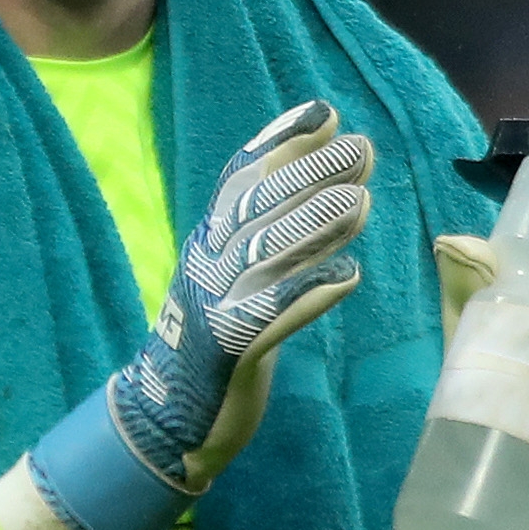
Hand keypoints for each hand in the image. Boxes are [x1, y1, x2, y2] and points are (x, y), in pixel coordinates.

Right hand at [22, 101, 373, 529]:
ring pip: (265, 256)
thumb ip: (272, 229)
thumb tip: (324, 177)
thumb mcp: (238, 274)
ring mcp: (214, 305)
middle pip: (258, 207)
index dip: (280, 141)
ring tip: (363, 203)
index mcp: (209, 240)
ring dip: (314, 226)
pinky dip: (307, 296)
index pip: (241, 177)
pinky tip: (348, 278)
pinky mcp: (227, 351)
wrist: (165, 416)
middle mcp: (208, 263)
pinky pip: (268, 319)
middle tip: (363, 149)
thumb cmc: (215, 337)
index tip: (324, 113)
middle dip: (311, 173)